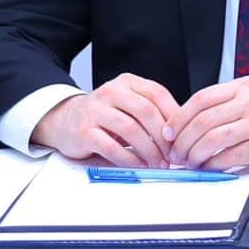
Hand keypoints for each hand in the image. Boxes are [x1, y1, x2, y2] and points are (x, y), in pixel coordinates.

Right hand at [32, 74, 176, 166]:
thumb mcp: (128, 105)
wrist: (64, 120)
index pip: (157, 94)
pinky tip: (139, 166)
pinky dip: (129, 159)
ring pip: (130, 129)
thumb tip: (182, 131)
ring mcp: (95, 110)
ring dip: (149, 150)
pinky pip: (112, 147)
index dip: (173, 115)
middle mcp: (111, 92)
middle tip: (173, 154)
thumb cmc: (104, 116)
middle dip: (163, 136)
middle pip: (146, 111)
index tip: (183, 134)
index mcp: (127, 83)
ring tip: (159, 163)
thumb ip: (151, 112)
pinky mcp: (84, 131)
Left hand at [168, 77, 248, 170]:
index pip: (201, 99)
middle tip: (176, 153)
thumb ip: (229, 102)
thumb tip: (193, 121)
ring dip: (194, 154)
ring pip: (213, 138)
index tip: (170, 131)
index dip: (179, 117)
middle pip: (203, 120)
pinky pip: (230, 156)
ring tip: (189, 162)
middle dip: (182, 140)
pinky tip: (208, 168)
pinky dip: (213, 165)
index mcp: (245, 87)